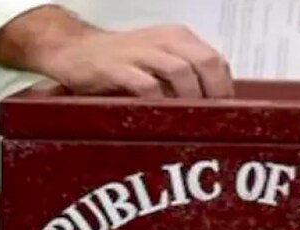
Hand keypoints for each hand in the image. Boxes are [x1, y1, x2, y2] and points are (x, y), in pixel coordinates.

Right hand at [0, 7, 233, 98]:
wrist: (74, 49)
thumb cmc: (120, 60)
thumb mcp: (158, 58)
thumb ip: (183, 75)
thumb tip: (212, 106)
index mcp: (178, 38)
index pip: (216, 61)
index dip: (224, 88)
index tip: (225, 113)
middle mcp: (163, 41)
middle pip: (205, 63)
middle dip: (214, 94)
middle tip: (214, 121)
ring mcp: (140, 53)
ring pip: (180, 72)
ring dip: (190, 100)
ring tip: (191, 122)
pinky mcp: (117, 68)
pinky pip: (146, 85)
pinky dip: (158, 103)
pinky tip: (161, 118)